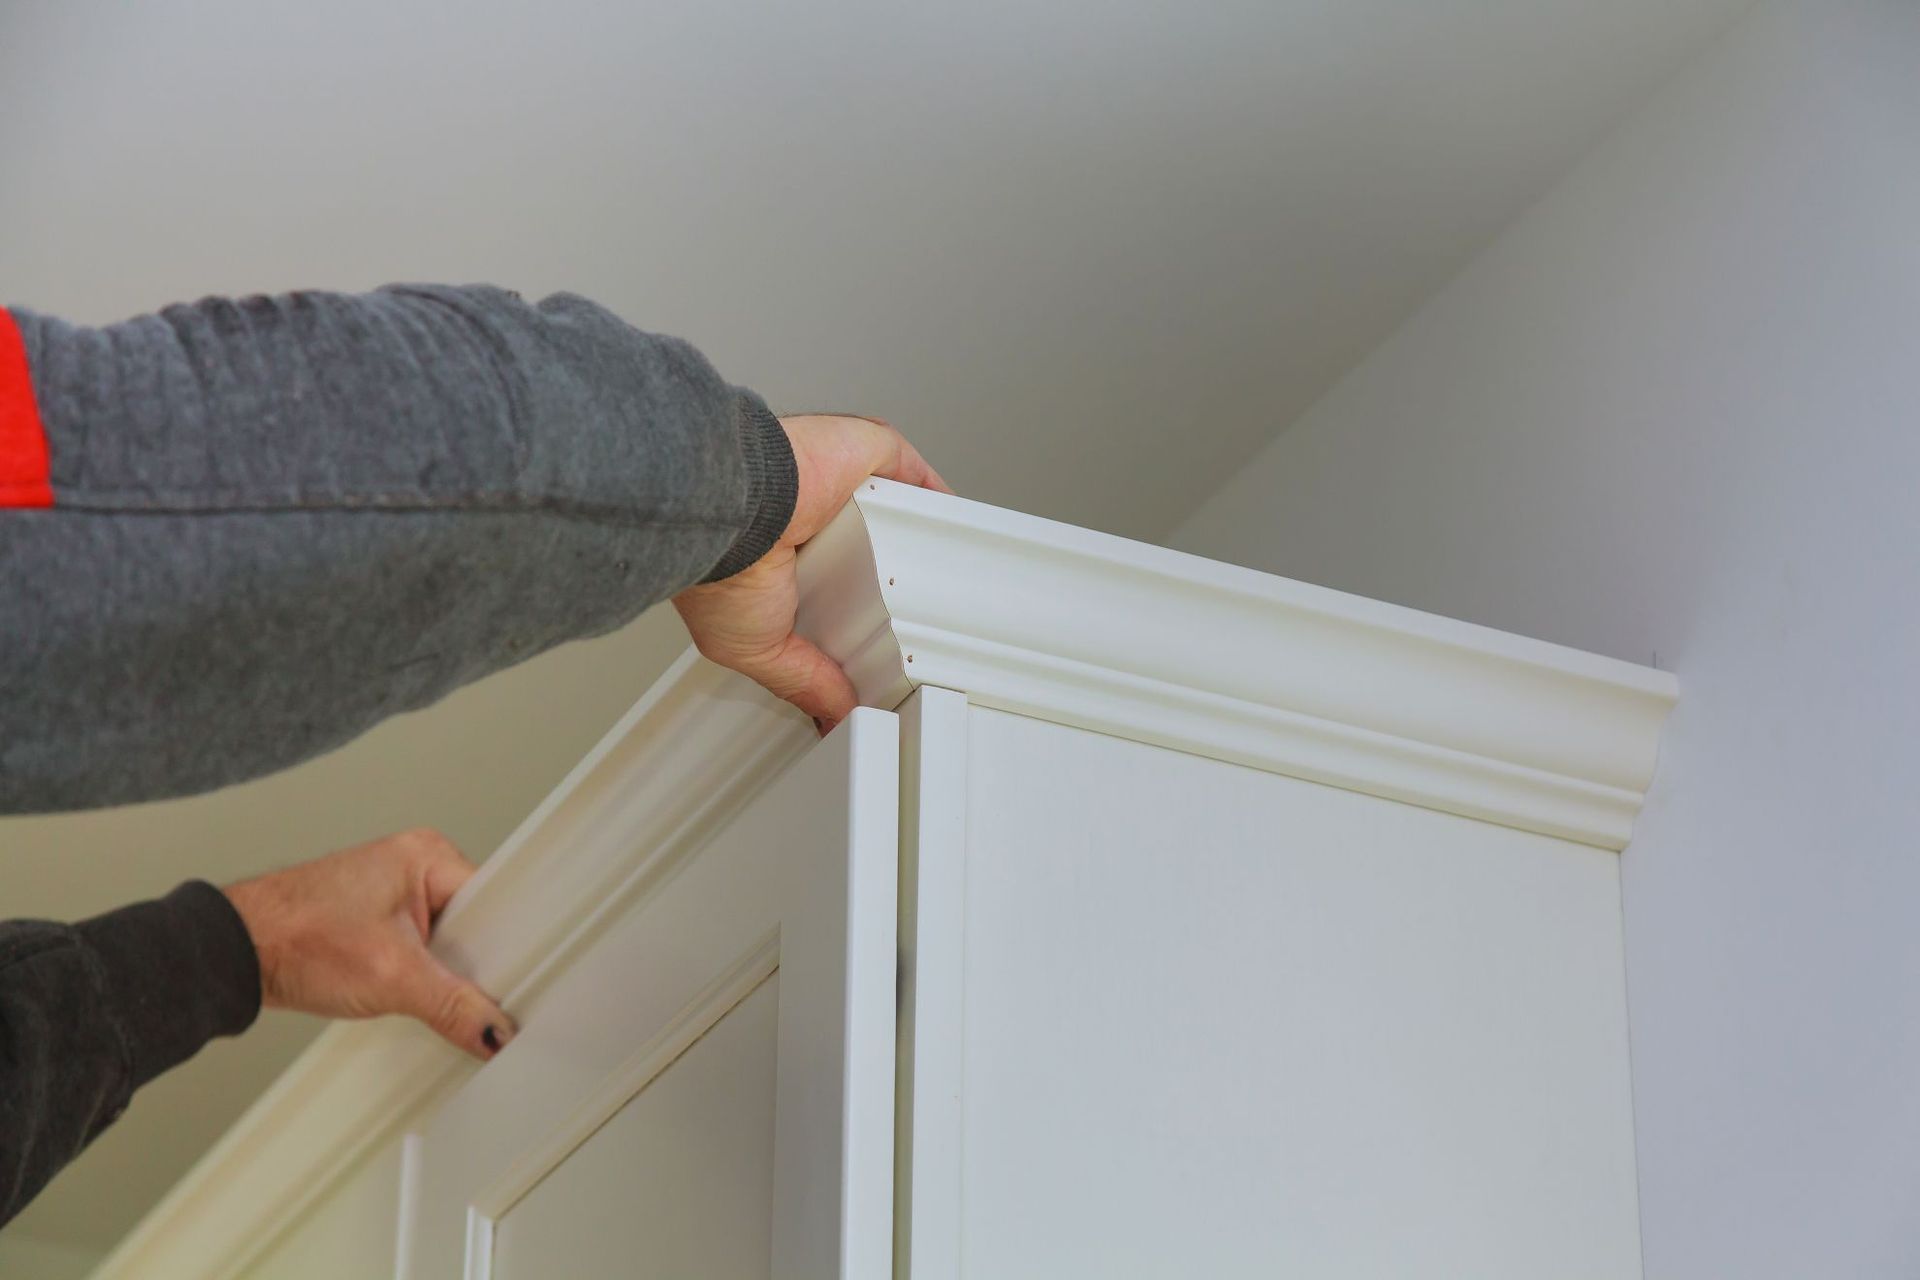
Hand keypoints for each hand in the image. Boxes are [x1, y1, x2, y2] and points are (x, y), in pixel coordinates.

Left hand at [223, 828, 513, 1061]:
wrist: (234, 954)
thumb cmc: (296, 937)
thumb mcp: (391, 977)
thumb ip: (452, 1006)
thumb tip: (494, 1031)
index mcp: (430, 855)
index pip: (495, 905)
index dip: (503, 949)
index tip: (513, 986)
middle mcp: (417, 866)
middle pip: (474, 927)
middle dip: (468, 966)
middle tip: (462, 994)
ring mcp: (396, 894)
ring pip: (447, 944)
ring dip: (440, 975)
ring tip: (421, 989)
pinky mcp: (379, 922)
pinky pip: (422, 952)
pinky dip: (419, 978)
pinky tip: (408, 993)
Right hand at [673, 414, 951, 732]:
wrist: (729, 512)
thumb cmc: (720, 570)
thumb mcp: (759, 648)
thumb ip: (803, 679)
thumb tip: (834, 717)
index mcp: (783, 558)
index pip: (837, 583)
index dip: (864, 607)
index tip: (887, 641)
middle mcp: (813, 516)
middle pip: (875, 546)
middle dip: (901, 576)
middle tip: (928, 620)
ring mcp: (844, 482)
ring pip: (900, 509)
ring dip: (926, 538)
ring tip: (953, 584)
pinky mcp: (869, 452)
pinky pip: (919, 475)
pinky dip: (943, 502)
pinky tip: (962, 537)